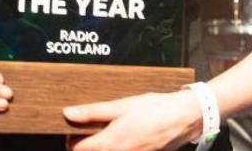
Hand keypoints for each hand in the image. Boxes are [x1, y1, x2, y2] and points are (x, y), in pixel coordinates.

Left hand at [63, 90, 202, 150]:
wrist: (184, 118)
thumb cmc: (154, 110)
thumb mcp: (121, 105)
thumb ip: (93, 112)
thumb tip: (68, 113)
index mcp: (110, 143)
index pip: (76, 150)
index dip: (72, 138)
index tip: (75, 128)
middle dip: (86, 144)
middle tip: (90, 128)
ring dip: (101, 146)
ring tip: (107, 131)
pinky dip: (116, 148)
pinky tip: (123, 137)